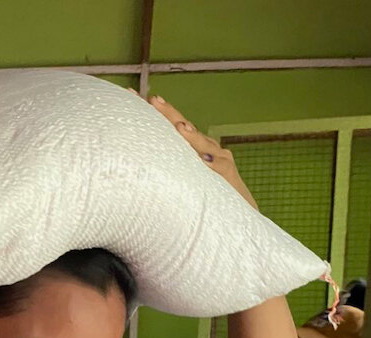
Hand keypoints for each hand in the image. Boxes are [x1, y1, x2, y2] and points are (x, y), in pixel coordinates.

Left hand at [145, 94, 257, 209]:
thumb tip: (137, 168)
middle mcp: (205, 147)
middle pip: (185, 127)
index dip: (157, 114)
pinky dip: (214, 163)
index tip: (135, 97)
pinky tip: (205, 159)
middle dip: (170, 113)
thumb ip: (167, 169)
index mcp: (190, 147)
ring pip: (203, 144)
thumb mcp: (183, 180)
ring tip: (180, 128)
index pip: (172, 126)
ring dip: (193, 136)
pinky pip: (221, 167)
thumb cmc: (204, 194)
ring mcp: (219, 158)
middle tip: (154, 100)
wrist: (236, 207)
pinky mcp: (229, 173)